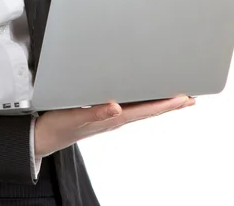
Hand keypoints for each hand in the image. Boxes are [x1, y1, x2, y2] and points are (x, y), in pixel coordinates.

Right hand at [34, 95, 195, 158]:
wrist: (44, 136)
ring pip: (141, 108)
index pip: (146, 109)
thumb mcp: (74, 116)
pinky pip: (129, 107)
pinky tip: (144, 99)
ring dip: (159, 102)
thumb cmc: (58, 125)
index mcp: (112, 117)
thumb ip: (96, 112)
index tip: (184, 96)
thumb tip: (116, 107)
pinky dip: (142, 102)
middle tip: (190, 97)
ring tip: (174, 97)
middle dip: (170, 103)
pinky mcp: (102, 113)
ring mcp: (109, 117)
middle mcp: (115, 117)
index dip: (166, 103)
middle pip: (149, 109)